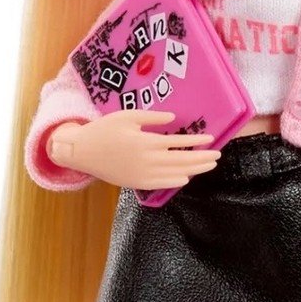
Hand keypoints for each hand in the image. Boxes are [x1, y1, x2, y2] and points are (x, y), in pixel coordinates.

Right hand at [47, 113, 220, 190]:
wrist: (82, 152)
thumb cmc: (104, 130)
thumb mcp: (127, 116)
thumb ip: (152, 117)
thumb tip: (174, 119)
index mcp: (145, 142)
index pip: (178, 143)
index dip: (196, 141)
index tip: (211, 138)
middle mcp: (147, 161)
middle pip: (182, 161)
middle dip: (202, 158)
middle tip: (218, 155)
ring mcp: (143, 175)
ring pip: (175, 174)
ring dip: (194, 170)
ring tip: (209, 165)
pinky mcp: (137, 184)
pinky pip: (162, 185)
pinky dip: (177, 181)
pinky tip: (187, 177)